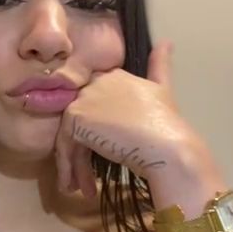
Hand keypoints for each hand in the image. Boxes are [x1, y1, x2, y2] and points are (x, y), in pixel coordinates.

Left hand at [54, 42, 197, 199]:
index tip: (101, 154)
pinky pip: (64, 145)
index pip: (92, 105)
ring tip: (82, 190)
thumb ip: (160, 66)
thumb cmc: (168, 126)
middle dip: (81, 152)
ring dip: (74, 166)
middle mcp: (96, 82)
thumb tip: (166, 41)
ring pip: (70, 135)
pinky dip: (68, 168)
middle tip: (84, 181)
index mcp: (115, 74)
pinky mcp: (75, 116)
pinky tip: (79, 187)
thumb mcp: (163, 90)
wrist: (167, 145)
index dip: (94, 132)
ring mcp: (83, 98)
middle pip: (79, 122)